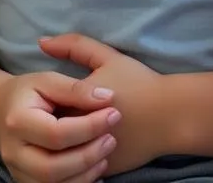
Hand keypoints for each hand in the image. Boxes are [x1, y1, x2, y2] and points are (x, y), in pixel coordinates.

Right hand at [0, 71, 120, 182]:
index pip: (56, 134)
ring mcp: (18, 171)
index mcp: (17, 121)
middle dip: (87, 156)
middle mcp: (14, 153)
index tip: (113, 114)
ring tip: (105, 153)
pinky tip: (95, 169)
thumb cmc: (27, 93)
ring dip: (85, 173)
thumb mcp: (47, 80)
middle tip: (111, 139)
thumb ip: (75, 88)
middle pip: (52, 168)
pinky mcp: (26, 182)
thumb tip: (107, 97)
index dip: (89, 127)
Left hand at [39, 34, 165, 174]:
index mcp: (75, 106)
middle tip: (56, 113)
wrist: (170, 114)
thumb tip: (42, 42)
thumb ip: (73, 46)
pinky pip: (78, 170)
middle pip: (48, 133)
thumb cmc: (138, 83)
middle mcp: (78, 136)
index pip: (43, 109)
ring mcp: (90, 157)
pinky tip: (82, 144)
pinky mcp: (103, 171)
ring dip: (60, 146)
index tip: (50, 96)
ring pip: (61, 155)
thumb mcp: (106, 57)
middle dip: (48, 124)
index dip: (43, 102)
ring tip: (67, 130)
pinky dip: (75, 159)